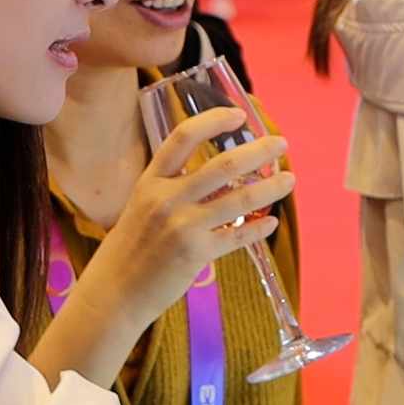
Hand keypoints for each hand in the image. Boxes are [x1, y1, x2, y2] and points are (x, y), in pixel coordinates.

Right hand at [83, 107, 294, 328]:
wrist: (114, 290)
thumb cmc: (132, 246)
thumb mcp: (143, 205)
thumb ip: (173, 187)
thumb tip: (219, 175)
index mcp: (151, 181)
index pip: (183, 137)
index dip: (213, 120)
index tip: (239, 114)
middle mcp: (167, 199)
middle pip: (222, 165)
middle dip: (258, 151)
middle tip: (280, 144)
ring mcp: (182, 227)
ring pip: (239, 199)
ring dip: (270, 188)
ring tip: (289, 180)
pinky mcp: (196, 254)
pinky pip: (238, 237)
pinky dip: (258, 228)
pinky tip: (271, 222)